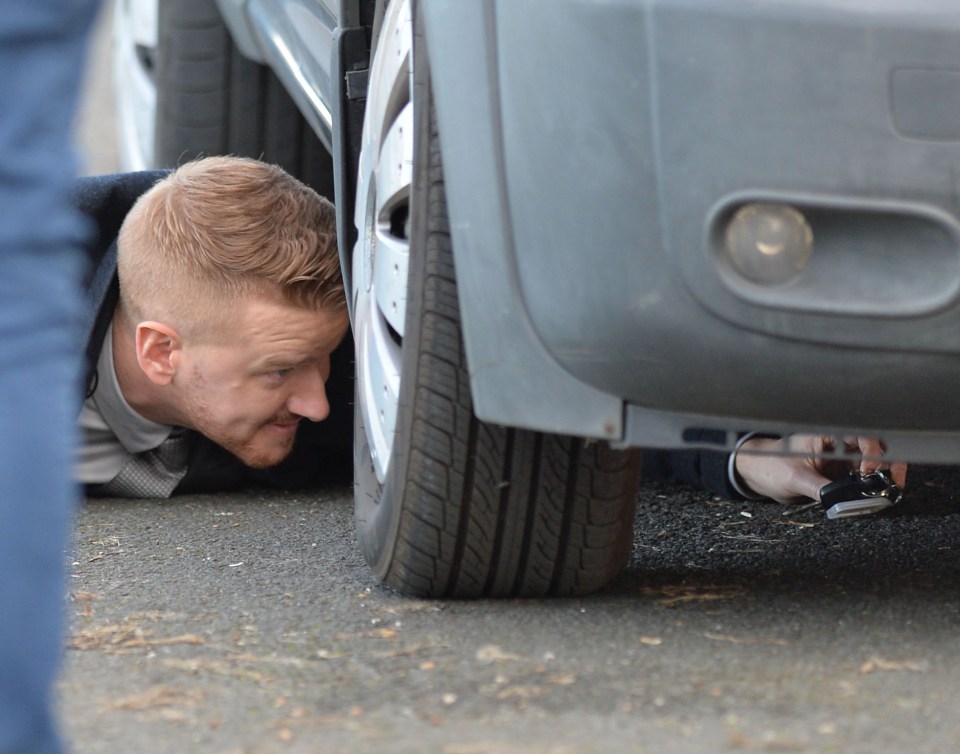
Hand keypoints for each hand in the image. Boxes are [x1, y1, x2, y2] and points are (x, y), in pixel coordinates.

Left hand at [733, 434, 907, 503]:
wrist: (757, 474)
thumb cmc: (769, 466)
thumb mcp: (794, 478)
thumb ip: (820, 488)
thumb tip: (842, 500)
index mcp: (827, 435)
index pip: (862, 435)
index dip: (873, 451)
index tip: (871, 471)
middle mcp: (838, 444)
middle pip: (876, 447)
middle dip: (890, 463)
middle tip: (894, 483)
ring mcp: (840, 458)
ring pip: (873, 463)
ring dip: (883, 476)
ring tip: (886, 492)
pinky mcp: (840, 472)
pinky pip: (863, 477)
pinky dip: (872, 486)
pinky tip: (874, 495)